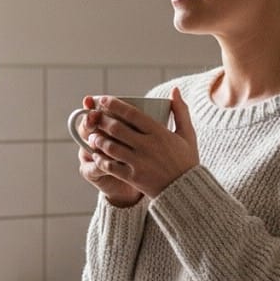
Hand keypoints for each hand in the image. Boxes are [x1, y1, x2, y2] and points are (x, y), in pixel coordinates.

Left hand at [77, 88, 198, 200]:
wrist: (186, 190)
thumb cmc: (186, 160)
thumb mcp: (188, 134)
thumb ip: (180, 111)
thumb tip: (175, 90)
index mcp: (159, 133)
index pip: (132, 114)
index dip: (115, 105)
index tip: (103, 99)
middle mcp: (147, 146)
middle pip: (117, 129)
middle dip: (101, 120)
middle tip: (93, 117)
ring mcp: (139, 162)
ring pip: (111, 147)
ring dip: (98, 140)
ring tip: (92, 136)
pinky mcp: (133, 177)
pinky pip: (111, 166)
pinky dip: (101, 160)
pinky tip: (96, 155)